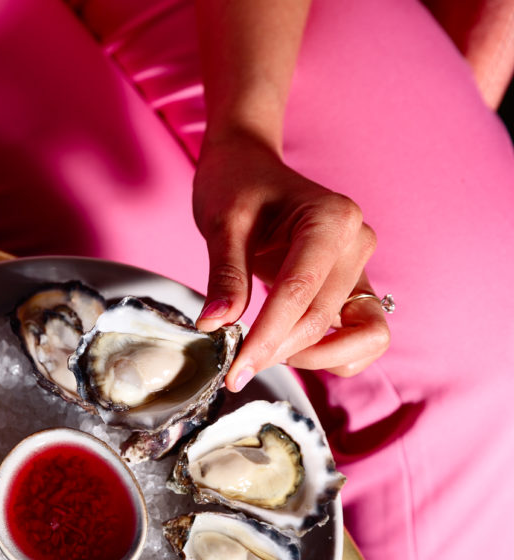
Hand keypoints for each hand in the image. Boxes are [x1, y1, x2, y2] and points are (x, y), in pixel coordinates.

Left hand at [191, 132, 389, 389]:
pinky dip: (333, 355)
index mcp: (331, 218)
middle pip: (323, 318)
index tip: (236, 371)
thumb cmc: (237, 187)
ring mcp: (362, 266)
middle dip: (279, 350)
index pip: (300, 292)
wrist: (250, 169)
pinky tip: (289, 350)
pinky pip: (363, 336)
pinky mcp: (355, 286)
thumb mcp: (222, 223)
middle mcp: (357, 242)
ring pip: (364, 336)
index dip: (267, 338)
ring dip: (318, 358)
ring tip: (267, 353)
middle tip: (235, 370)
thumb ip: (224, 275)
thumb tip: (215, 324)